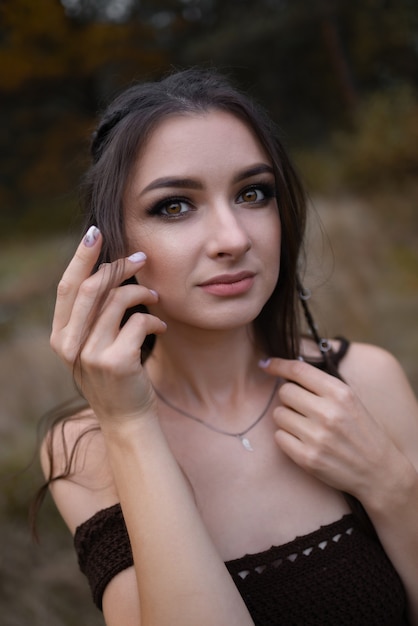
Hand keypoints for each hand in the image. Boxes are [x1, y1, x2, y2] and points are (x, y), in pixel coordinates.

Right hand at [50, 226, 166, 427]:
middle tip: (141, 257)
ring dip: (143, 292)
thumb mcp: (92, 346)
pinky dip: (154, 319)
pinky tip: (160, 327)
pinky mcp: (117, 362)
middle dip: (118, 266)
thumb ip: (92, 316)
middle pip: (91, 288)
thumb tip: (108, 270)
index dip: (80, 258)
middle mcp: (70, 345)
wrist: (126, 419)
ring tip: (156, 298)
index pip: (66, 287)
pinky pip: (139, 322)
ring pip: (117, 301)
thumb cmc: (114, 376)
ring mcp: (90, 355)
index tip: (96, 233)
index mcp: (61, 337)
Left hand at [259, 357, 404, 505]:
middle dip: (289, 398)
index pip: (299, 370)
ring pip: (278, 414)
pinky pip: (279, 437)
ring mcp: (317, 437)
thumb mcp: (351, 401)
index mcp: (340, 393)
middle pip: (284, 392)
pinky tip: (303, 441)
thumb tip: (286, 372)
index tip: (266, 364)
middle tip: (302, 408)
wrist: (379, 472)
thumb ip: (322, 386)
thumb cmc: (362, 432)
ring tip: (305, 426)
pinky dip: (286, 437)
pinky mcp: (308, 458)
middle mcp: (328, 413)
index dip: (278, 364)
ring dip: (287, 418)